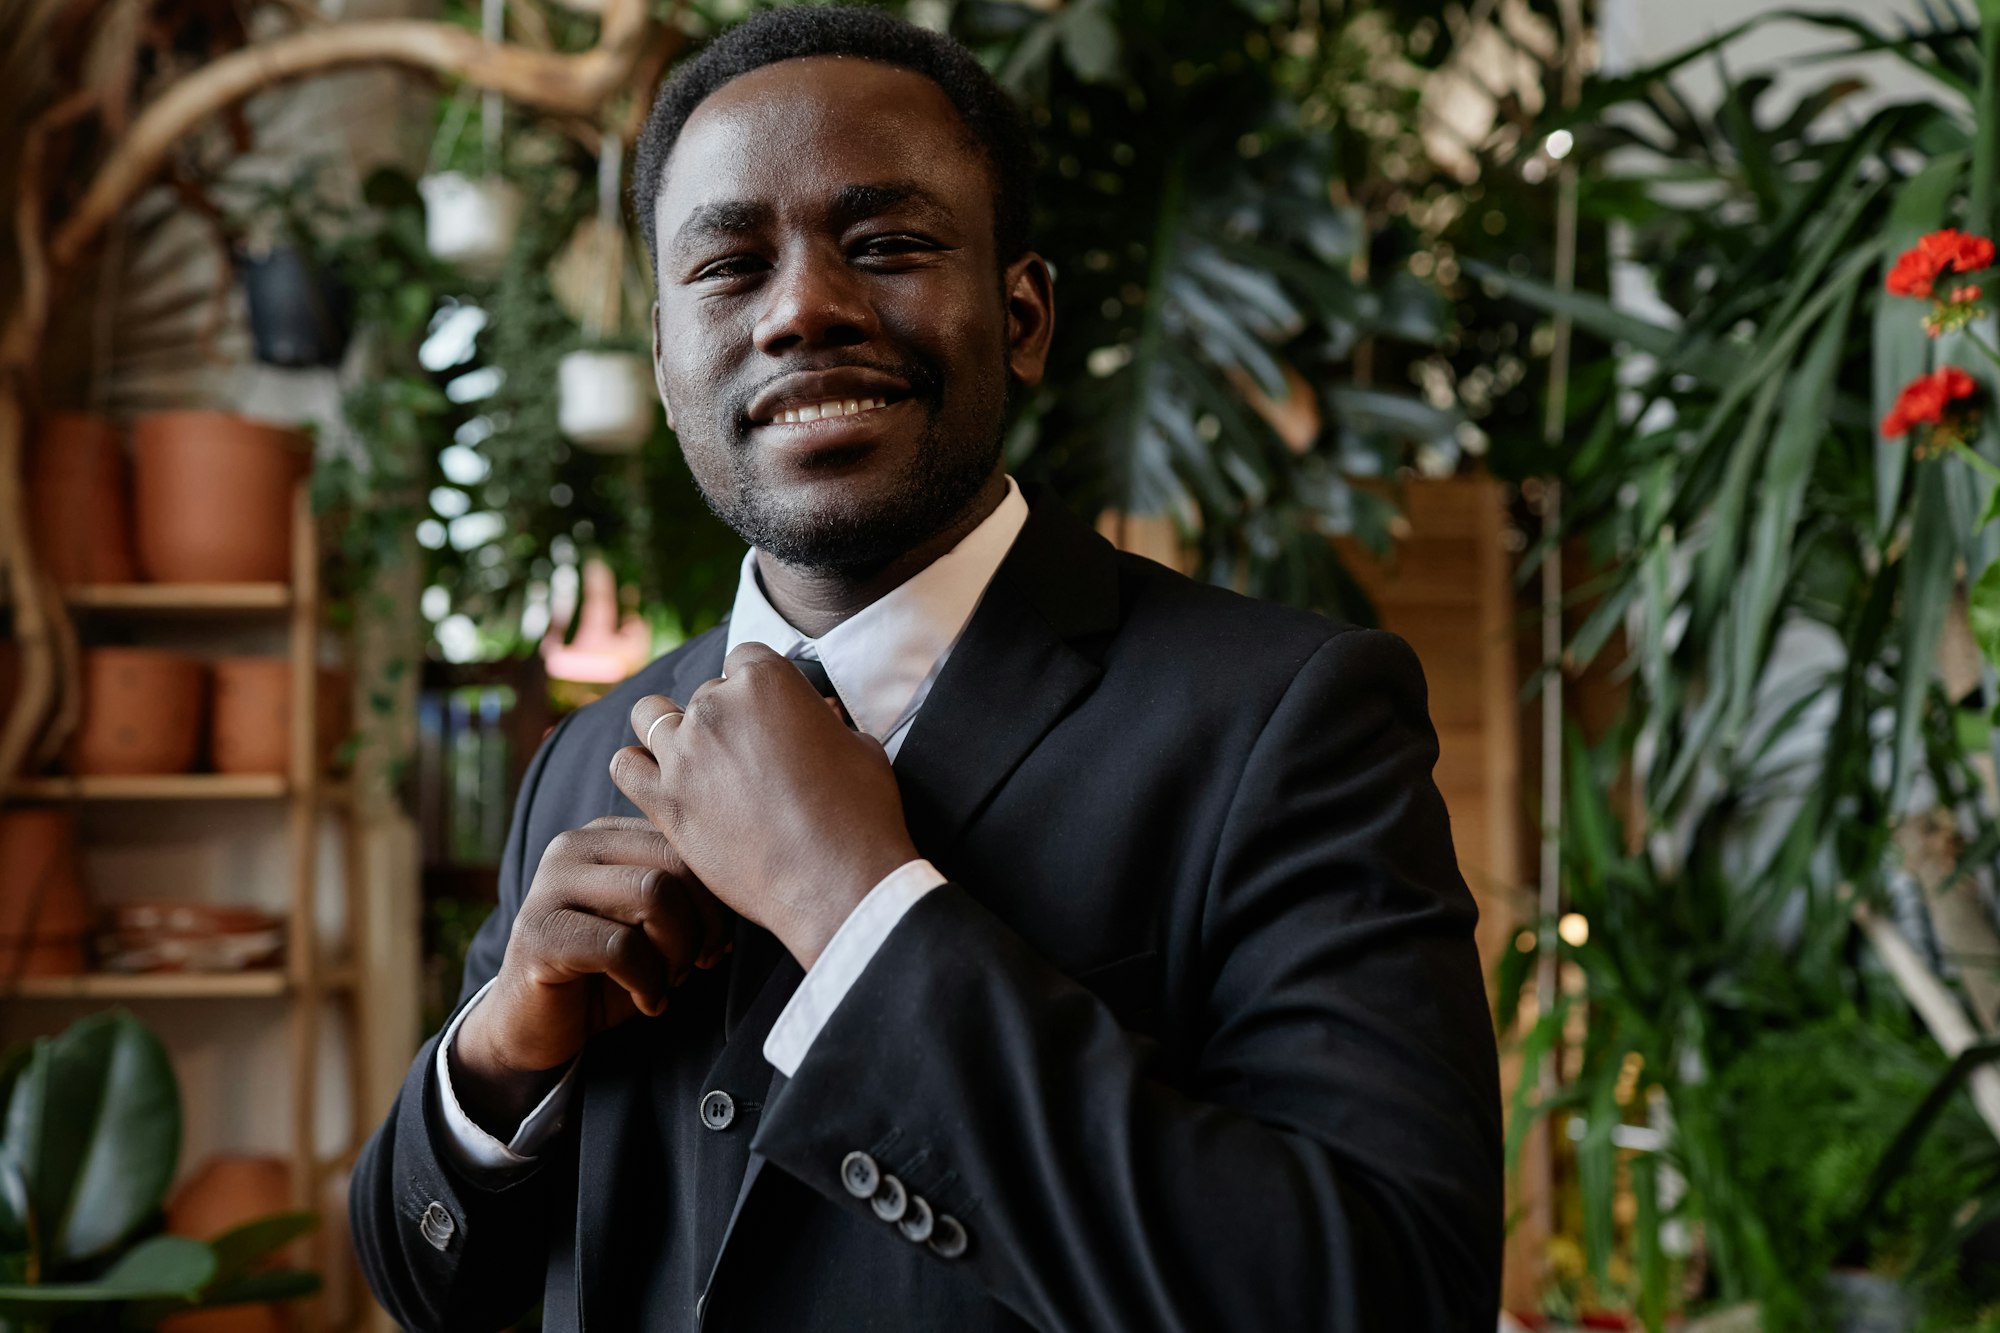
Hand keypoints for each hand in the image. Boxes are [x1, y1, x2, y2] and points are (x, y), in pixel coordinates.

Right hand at [452, 816, 728, 1134]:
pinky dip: (648, 981)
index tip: (714, 942)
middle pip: (676, 862)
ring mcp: (549, 886)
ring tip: (666, 981)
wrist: (534, 1026)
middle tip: (694, 965)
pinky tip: (646, 1001)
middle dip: (701, 924)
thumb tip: (741, 895)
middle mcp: (573, 846)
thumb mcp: (652, 927)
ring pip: (654, 894)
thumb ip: (686, 899)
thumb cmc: (605, 973)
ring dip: (676, 951)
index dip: (715, 896)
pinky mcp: (537, 934)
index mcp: (605, 834)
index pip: (685, 841)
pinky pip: (620, 946)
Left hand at [609, 642, 920, 968]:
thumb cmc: (859, 812)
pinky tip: (665, 787)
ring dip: (670, 731)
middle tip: (748, 760)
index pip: (745, 658)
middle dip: (725, 719)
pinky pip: (625, 766)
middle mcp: (717, 706)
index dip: (758, 687)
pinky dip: (641, 771)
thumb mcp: (859, 746)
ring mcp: (684, 752)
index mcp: (766, 680)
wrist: (838, 879)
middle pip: (704, 692)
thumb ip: (825, 722)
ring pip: (651, 716)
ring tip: (697, 762)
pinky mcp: (665, 801)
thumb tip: (820, 722)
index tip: (769, 715)